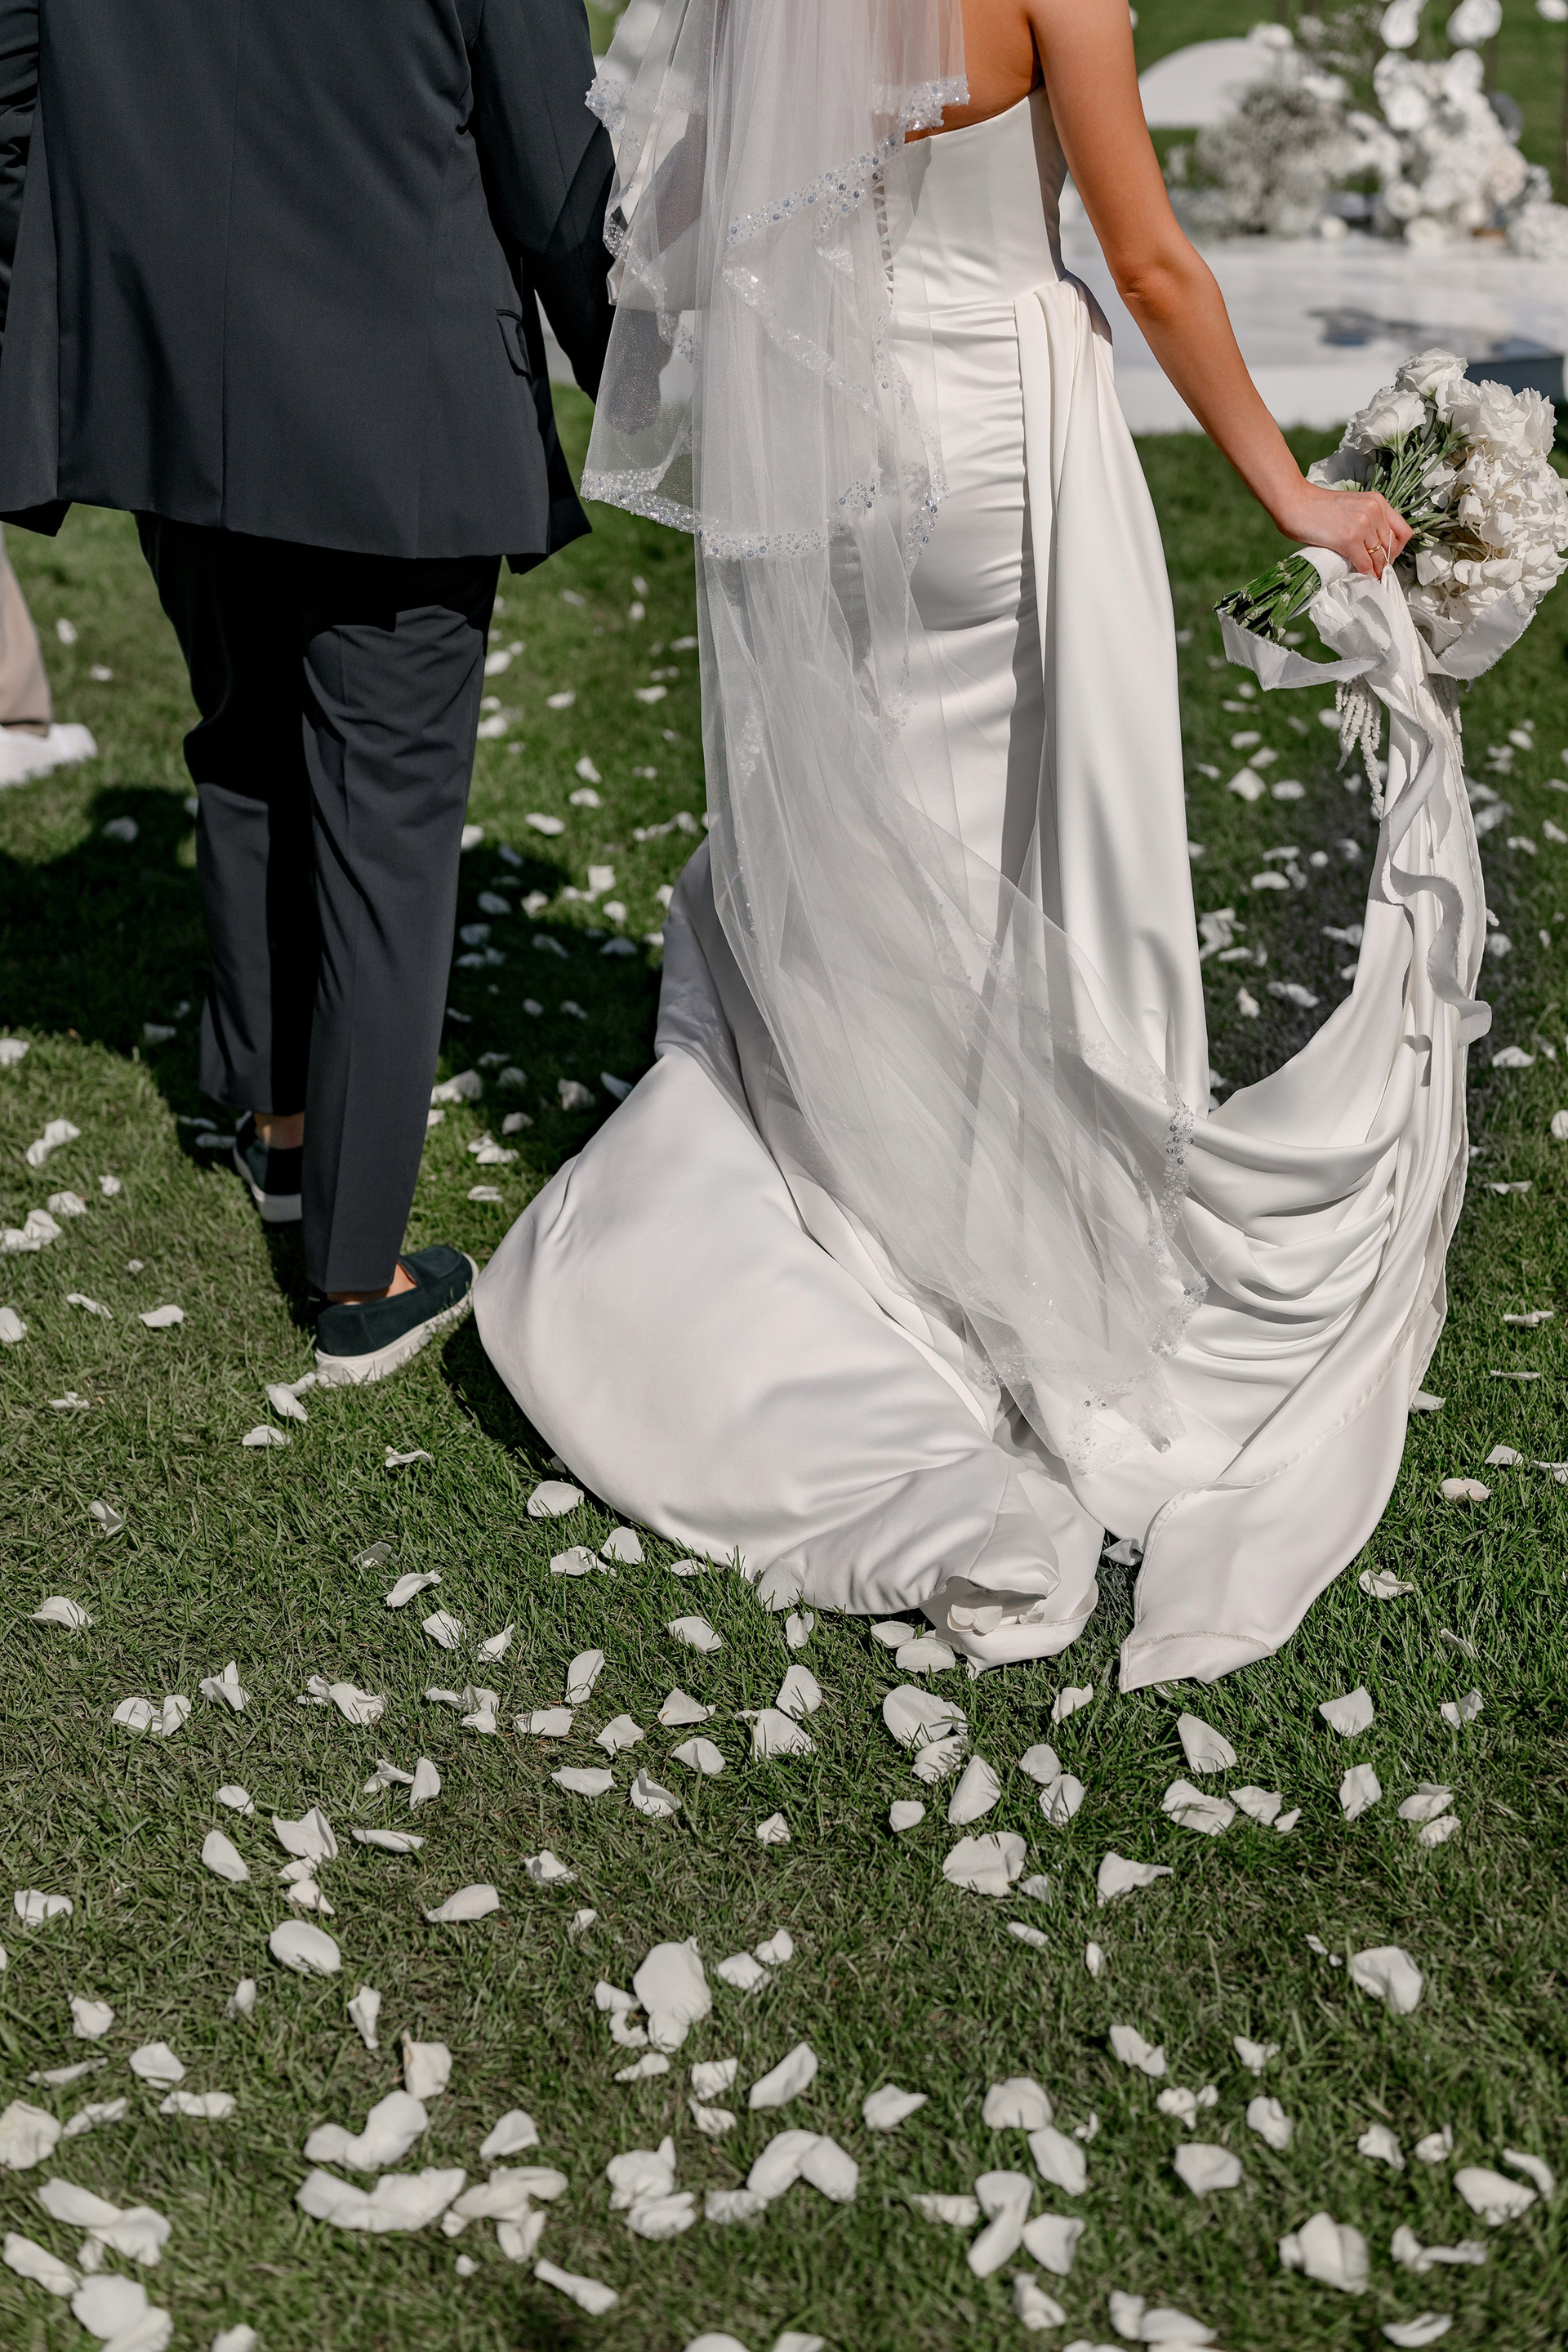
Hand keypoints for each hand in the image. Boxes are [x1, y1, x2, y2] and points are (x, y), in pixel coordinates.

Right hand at [1275, 481, 1411, 580]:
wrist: (1296, 502)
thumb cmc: (1318, 506)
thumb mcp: (1352, 505)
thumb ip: (1367, 519)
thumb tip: (1373, 545)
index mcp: (1377, 501)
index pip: (1402, 530)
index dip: (1398, 548)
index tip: (1388, 556)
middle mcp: (1374, 511)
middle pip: (1392, 546)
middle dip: (1386, 561)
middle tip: (1378, 570)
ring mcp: (1363, 525)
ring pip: (1379, 557)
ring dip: (1376, 570)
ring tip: (1370, 577)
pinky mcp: (1349, 539)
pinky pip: (1364, 564)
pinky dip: (1365, 574)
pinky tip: (1361, 577)